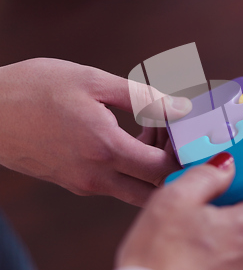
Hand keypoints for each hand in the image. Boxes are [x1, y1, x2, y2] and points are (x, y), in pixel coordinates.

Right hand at [0, 58, 190, 205]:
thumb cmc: (34, 89)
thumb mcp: (94, 82)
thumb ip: (143, 98)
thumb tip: (182, 108)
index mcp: (104, 150)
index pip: (164, 169)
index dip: (181, 150)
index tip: (182, 126)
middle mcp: (96, 177)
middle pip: (155, 188)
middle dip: (171, 160)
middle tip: (167, 127)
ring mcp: (83, 185)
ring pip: (136, 187)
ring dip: (151, 161)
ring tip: (146, 122)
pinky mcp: (74, 183)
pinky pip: (116, 182)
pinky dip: (130, 163)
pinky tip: (125, 131)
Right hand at [116, 153, 242, 269]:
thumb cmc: (159, 259)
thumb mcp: (175, 199)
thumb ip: (205, 176)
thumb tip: (225, 164)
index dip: (221, 202)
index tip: (202, 206)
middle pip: (237, 233)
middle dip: (215, 230)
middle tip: (184, 231)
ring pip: (228, 260)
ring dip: (210, 257)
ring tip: (179, 258)